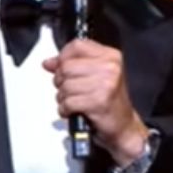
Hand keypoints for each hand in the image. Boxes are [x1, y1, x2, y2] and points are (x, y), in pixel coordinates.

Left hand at [43, 38, 149, 165]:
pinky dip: (65, 109)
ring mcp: (106, 84)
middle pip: (67, 66)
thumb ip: (72, 65)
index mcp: (110, 57)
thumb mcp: (95, 77)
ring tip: (73, 102)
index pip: (78, 45)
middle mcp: (110, 68)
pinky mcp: (98, 102)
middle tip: (68, 90)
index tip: (61, 67)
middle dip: (60, 81)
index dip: (63, 56)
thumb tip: (48, 62)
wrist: (124, 126)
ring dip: (62, 97)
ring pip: (65, 85)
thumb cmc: (109, 102)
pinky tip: (73, 111)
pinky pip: (68, 102)